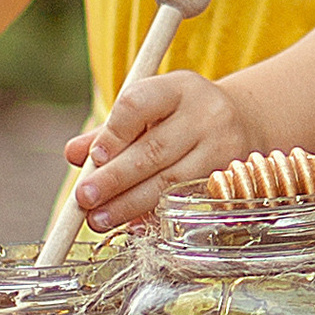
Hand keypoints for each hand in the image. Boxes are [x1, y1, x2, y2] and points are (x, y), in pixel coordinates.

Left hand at [66, 72, 263, 227]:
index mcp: (179, 88)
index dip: (113, 133)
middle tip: (84, 198)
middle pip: (154, 149)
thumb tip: (73, 153)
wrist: (241, 122)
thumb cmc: (181, 115)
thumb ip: (110, 130)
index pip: (140, 104)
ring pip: (171, 182)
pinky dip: (154, 216)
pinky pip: (186, 203)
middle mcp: (206, 114)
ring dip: (129, 204)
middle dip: (114, 178)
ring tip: (99, 218)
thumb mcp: (150, 108)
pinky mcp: (229, 179)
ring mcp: (222, 148)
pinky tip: (132, 226)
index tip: (93, 158)